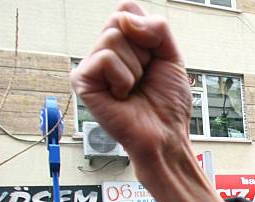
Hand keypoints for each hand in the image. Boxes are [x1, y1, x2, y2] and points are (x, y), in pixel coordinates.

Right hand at [70, 1, 191, 183]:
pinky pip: (105, 59)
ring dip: (135, 67)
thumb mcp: (172, 56)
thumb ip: (156, 27)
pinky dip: (123, 78)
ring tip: (133, 89)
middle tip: (144, 77)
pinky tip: (122, 97)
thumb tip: (124, 19)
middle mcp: (104, 51)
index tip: (154, 59)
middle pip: (119, 19)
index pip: (127, 8)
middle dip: (143, 50)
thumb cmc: (168, 103)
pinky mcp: (82, 81)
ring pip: (113, 38)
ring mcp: (91, 66)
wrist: (165, 135)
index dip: (148, 31)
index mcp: (123, 43)